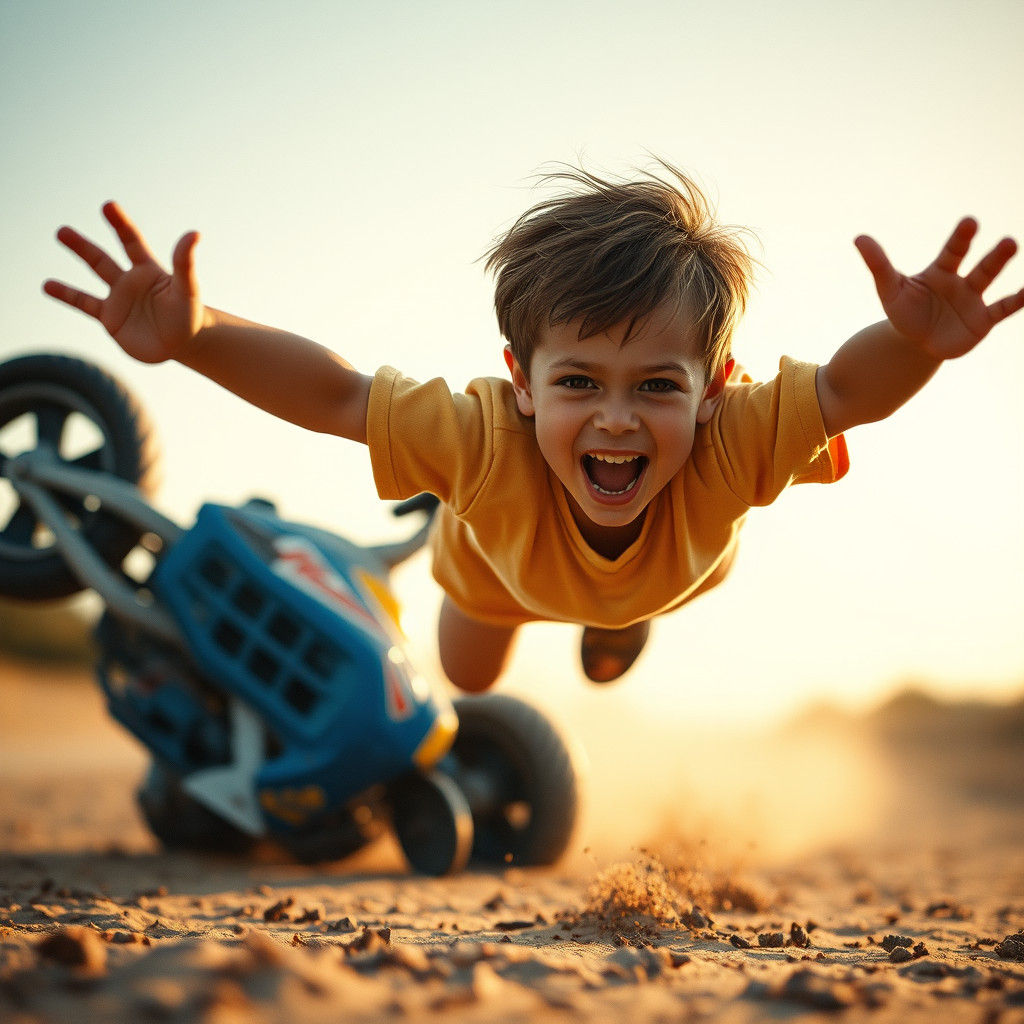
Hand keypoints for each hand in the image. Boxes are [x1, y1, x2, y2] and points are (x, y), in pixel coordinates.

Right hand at [43, 202, 201, 363]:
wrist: (182, 343)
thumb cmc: (189, 314)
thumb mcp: (188, 289)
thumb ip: (185, 263)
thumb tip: (194, 233)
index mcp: (148, 269)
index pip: (131, 241)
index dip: (120, 224)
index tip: (108, 206)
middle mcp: (130, 280)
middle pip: (102, 257)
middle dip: (82, 245)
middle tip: (62, 231)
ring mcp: (118, 298)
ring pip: (93, 274)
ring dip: (75, 260)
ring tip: (57, 241)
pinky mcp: (110, 318)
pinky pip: (84, 304)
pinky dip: (67, 295)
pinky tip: (47, 285)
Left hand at [856, 218, 1023, 359]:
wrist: (913, 344)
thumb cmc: (903, 312)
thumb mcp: (889, 289)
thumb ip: (878, 264)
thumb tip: (858, 237)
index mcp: (941, 270)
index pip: (953, 251)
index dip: (961, 238)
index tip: (970, 222)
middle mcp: (961, 281)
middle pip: (979, 265)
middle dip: (993, 255)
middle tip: (1009, 242)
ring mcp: (974, 300)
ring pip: (991, 281)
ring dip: (1002, 268)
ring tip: (1014, 250)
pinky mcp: (983, 320)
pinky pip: (1003, 308)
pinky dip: (1017, 301)